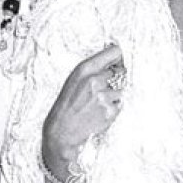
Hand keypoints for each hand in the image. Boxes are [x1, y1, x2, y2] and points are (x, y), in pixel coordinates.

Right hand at [41, 44, 125, 182]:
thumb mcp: (74, 80)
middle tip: (99, 91)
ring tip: (96, 105)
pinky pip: (119, 105)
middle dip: (113, 81)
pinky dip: (112, 109)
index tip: (119, 61)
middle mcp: (95, 80)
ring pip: (120, 90)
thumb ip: (93, 69)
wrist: (62, 131)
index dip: (119, 57)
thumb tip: (116, 62)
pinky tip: (98, 113)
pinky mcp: (109, 111)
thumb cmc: (67, 104)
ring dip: (112, 97)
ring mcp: (103, 96)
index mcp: (84, 69)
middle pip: (119, 72)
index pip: (114, 51)